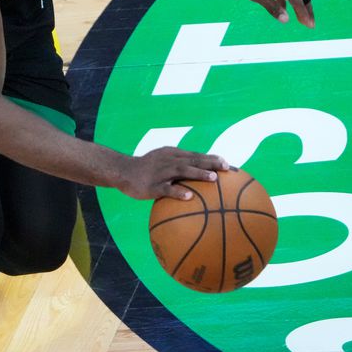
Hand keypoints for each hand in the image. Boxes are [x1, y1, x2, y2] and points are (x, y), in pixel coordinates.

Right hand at [116, 147, 230, 199]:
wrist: (122, 171)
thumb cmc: (145, 170)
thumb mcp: (161, 162)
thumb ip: (177, 168)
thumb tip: (197, 181)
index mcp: (173, 154)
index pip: (196, 155)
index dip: (212, 158)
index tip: (228, 164)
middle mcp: (169, 160)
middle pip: (193, 159)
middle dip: (211, 162)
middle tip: (227, 167)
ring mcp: (161, 172)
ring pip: (182, 171)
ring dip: (199, 173)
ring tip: (214, 178)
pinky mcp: (152, 185)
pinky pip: (167, 188)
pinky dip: (178, 191)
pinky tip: (189, 196)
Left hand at [229, 0, 314, 27]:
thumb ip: (273, 8)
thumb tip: (286, 20)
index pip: (298, 2)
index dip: (304, 15)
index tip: (309, 26)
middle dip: (307, 10)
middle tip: (310, 23)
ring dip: (298, 7)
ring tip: (300, 20)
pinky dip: (288, 2)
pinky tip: (284, 10)